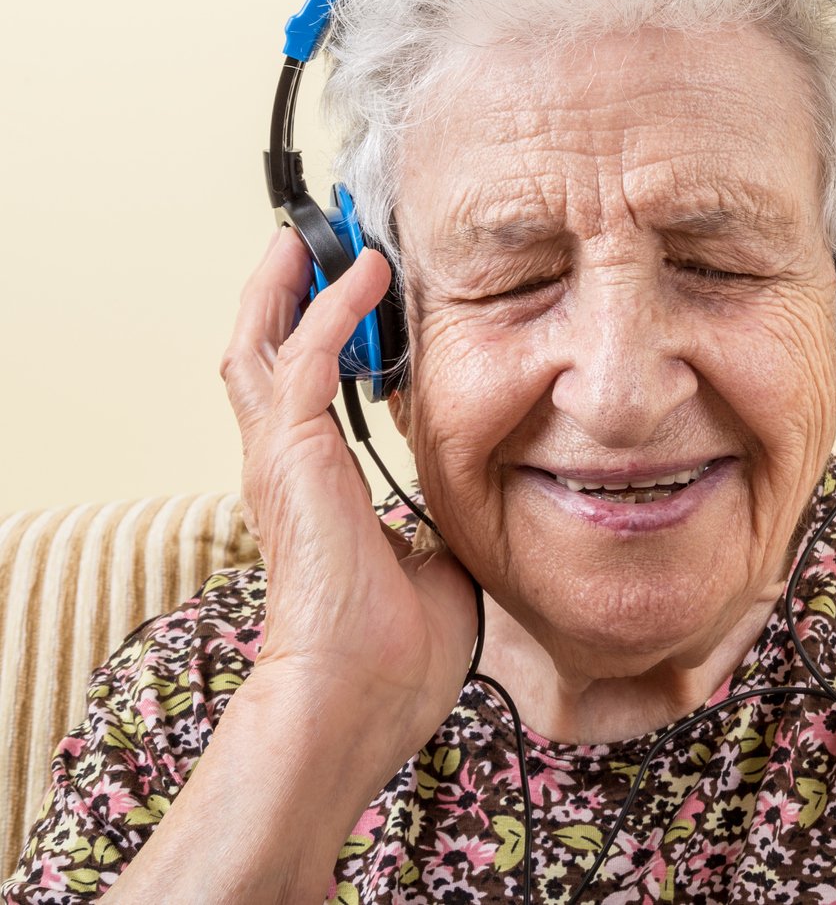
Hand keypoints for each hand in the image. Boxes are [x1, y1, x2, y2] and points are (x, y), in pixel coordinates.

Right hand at [219, 225, 472, 774]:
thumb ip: (443, 515)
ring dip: (292, 281)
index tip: (361, 291)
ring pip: (263, 342)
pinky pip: (305, 358)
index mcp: (316, 488)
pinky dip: (332, 308)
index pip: (304, 390)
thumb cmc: (398, 651)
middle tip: (320, 236)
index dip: (325, 336)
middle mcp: (285, 465)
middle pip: (262, 351)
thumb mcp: (435, 558)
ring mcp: (280, 459)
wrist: (362, 695)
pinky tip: (367, 274)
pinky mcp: (292, 457)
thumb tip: (483, 493)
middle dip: (286, 288)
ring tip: (321, 231)